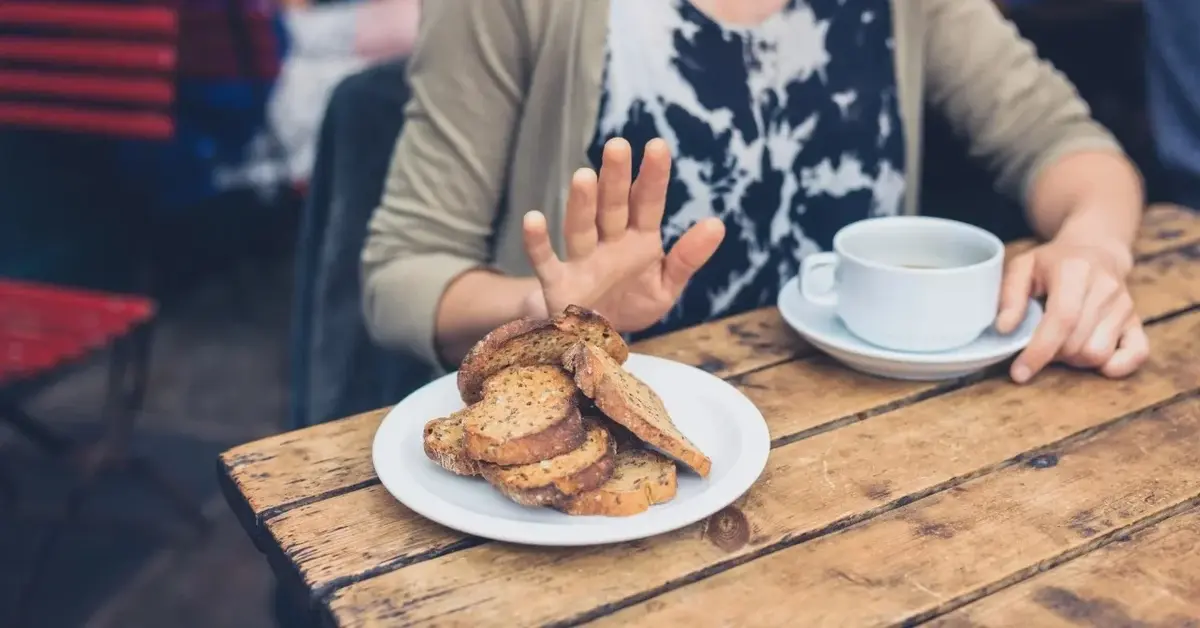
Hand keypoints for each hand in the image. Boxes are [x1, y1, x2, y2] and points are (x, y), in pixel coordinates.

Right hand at [521, 138, 724, 330]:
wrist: (597, 340)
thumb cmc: (632, 303)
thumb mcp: (667, 285)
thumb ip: (688, 257)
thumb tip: (717, 224)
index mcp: (639, 240)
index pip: (647, 203)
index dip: (652, 177)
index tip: (657, 146)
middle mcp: (609, 243)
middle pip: (612, 207)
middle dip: (614, 179)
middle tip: (617, 146)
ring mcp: (582, 260)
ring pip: (581, 227)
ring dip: (582, 204)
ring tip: (584, 176)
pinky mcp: (558, 284)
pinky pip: (545, 261)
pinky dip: (537, 243)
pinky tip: (533, 219)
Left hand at [996, 238, 1148, 383]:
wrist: (1097, 250)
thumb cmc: (1054, 262)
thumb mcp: (1023, 266)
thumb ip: (1009, 295)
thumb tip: (1004, 328)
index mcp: (1076, 270)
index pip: (1063, 319)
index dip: (1040, 350)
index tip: (1020, 373)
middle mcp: (1106, 288)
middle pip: (1078, 343)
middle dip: (1052, 355)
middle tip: (1040, 343)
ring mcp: (1125, 306)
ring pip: (1098, 354)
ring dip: (1074, 360)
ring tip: (1062, 342)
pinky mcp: (1137, 321)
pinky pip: (1136, 355)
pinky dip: (1114, 366)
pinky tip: (1092, 360)